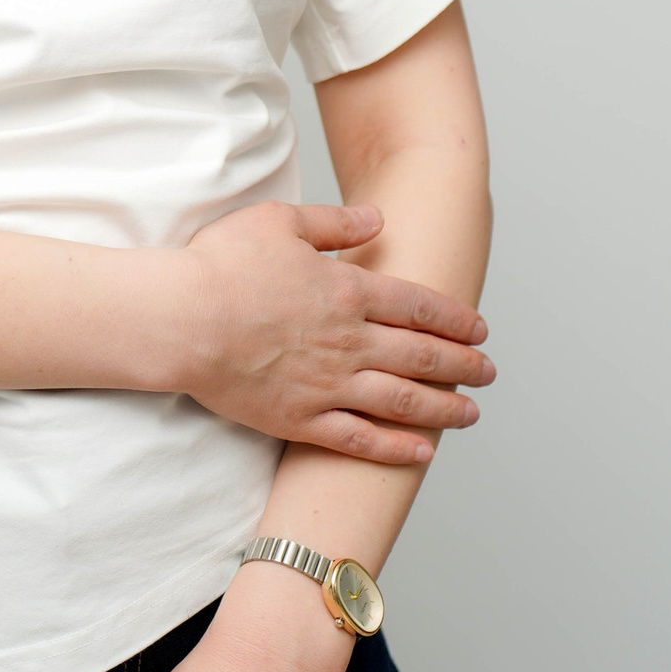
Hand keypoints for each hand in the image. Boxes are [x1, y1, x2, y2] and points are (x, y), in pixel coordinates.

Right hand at [176, 198, 492, 464]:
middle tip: (488, 372)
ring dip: (444, 408)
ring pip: (403, 401)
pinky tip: (421, 453)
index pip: (419, 307)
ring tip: (470, 414)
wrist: (182, 319)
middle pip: (422, 356)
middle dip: (463, 365)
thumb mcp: (280, 221)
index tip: (480, 330)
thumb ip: (334, 222)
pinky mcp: (301, 420)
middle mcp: (350, 340)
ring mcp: (328, 384)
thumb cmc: (221, 265)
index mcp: (348, 291)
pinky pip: (360, 440)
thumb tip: (377, 217)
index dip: (455, 319)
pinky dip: (396, 449)